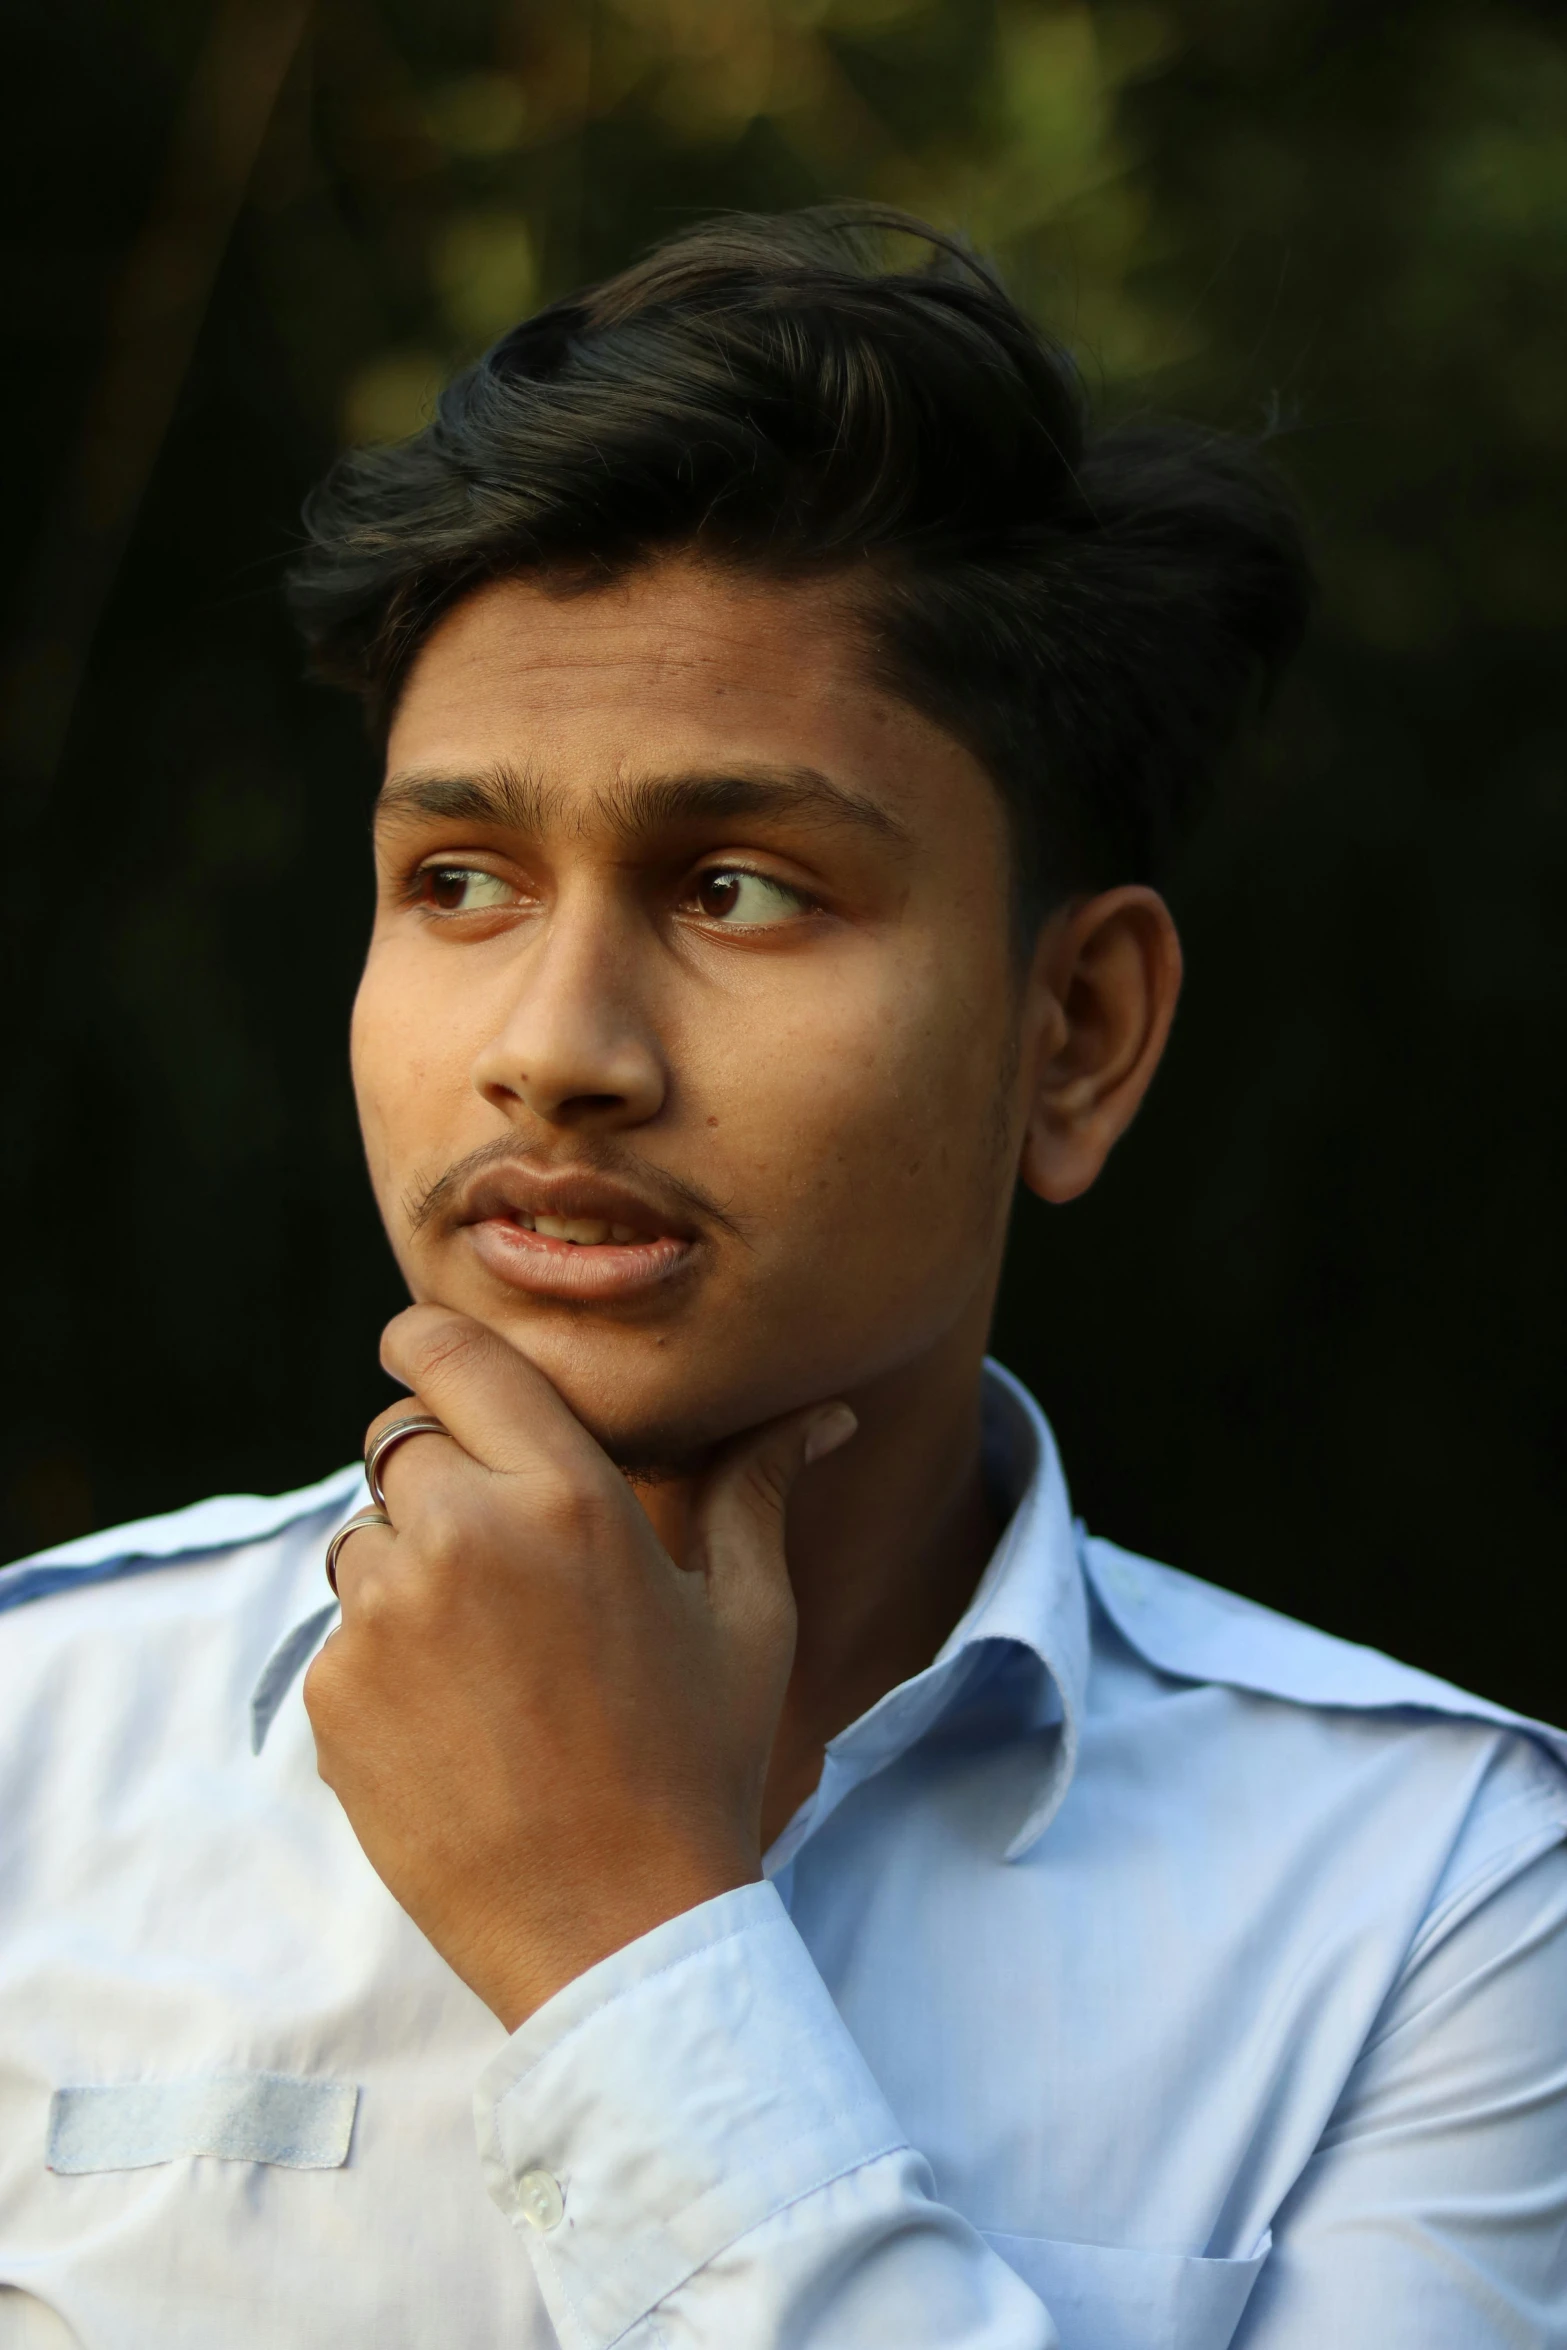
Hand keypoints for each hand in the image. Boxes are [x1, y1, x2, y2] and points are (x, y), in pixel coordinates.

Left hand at [303, 1305, 854, 2029]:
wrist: (617, 1930)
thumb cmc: (699, 1761)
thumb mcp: (746, 1616)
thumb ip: (757, 1489)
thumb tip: (822, 1412)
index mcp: (566, 1496)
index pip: (448, 1353)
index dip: (424, 1341)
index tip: (422, 1349)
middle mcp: (461, 1537)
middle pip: (401, 1444)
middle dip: (441, 1480)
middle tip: (505, 1561)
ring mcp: (383, 1619)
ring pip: (364, 1543)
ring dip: (409, 1574)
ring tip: (493, 1662)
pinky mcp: (334, 1697)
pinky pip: (344, 1638)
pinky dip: (385, 1665)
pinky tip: (462, 1727)